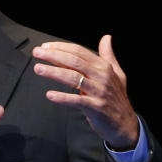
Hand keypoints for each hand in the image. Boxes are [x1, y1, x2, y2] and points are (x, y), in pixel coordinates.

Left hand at [32, 35, 138, 149]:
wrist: (125, 124)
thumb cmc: (116, 98)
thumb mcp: (116, 74)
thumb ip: (108, 55)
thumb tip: (106, 37)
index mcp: (104, 67)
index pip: (79, 52)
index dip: (61, 48)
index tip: (45, 47)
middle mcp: (102, 77)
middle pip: (74, 62)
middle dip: (53, 56)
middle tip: (36, 53)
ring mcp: (99, 92)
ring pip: (73, 78)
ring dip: (54, 72)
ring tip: (38, 69)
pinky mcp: (95, 107)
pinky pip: (77, 100)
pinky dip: (63, 97)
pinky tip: (50, 94)